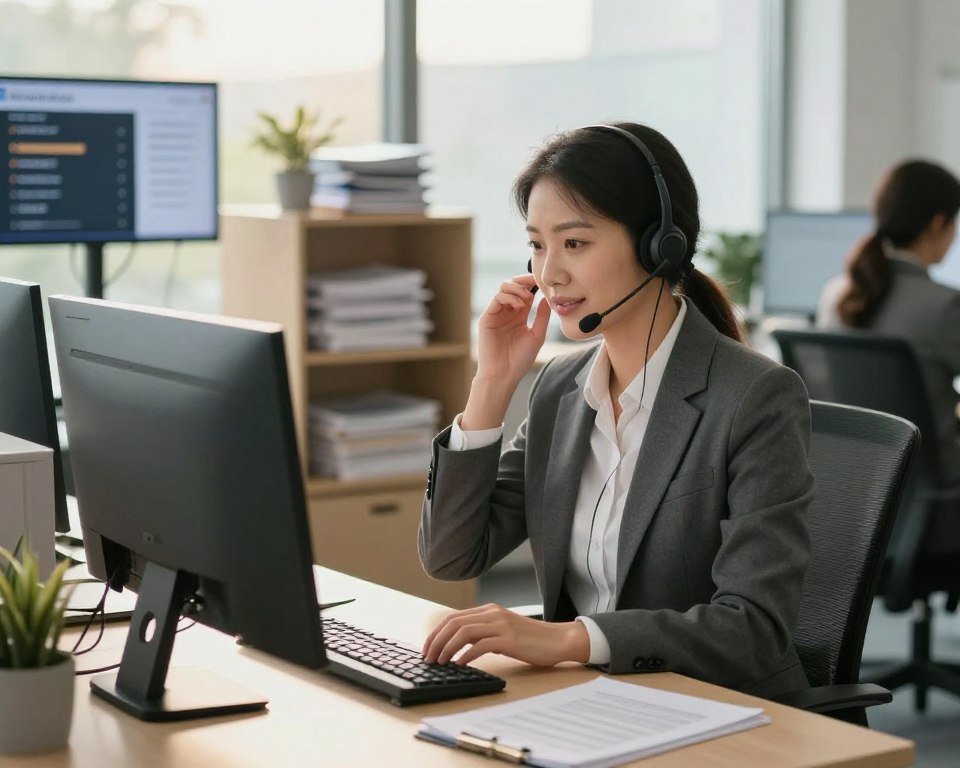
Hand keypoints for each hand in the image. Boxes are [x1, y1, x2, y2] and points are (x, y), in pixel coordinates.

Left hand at [421, 603, 589, 667]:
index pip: (453, 617)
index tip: (427, 648)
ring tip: (440, 662)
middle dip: (436, 640)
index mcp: (489, 610)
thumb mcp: (502, 632)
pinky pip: (481, 645)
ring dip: (447, 648)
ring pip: (464, 632)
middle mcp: (492, 613)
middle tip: (428, 657)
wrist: (557, 640)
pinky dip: (466, 654)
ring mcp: (501, 625)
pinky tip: (459, 664)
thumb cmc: (531, 640)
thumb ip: (483, 635)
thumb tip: (461, 647)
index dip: (436, 632)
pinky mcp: (509, 639)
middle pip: (454, 623)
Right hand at [474, 274, 550, 386]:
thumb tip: (547, 298)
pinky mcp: (487, 318)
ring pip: (503, 288)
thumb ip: (542, 316)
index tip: (543, 283)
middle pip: (513, 286)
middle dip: (524, 280)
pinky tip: (519, 305)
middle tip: (534, 283)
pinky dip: (509, 297)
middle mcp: (507, 312)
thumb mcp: (537, 335)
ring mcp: (496, 314)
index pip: (526, 292)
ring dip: (517, 288)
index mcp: (519, 315)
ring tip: (527, 297)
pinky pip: (497, 299)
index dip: (533, 285)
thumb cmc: (520, 360)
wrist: (503, 375)